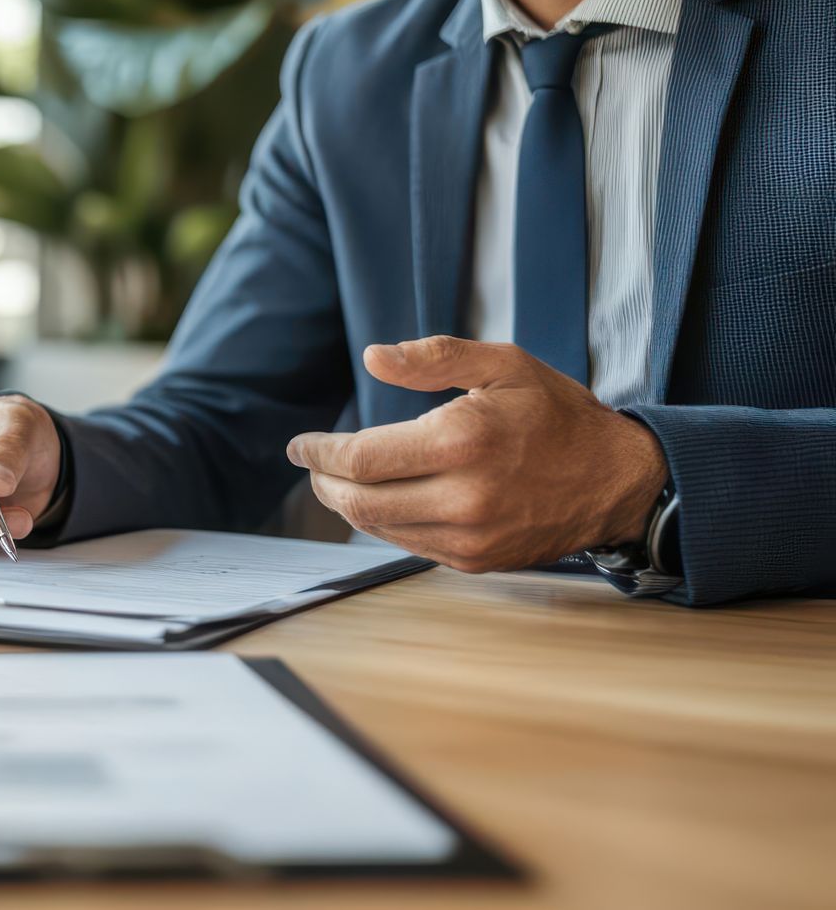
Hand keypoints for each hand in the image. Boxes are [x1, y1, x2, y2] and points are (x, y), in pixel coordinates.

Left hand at [286, 336, 668, 572]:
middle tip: (313, 465)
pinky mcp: (476, 560)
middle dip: (324, 483)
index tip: (300, 446)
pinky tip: (384, 501)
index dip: (318, 453)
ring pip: (379, 528)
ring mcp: (470, 536)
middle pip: (359, 501)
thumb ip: (434, 358)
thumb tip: (373, 358)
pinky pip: (409, 545)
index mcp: (462, 441)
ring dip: (349, 505)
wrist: (617, 479)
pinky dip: (385, 523)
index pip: (360, 460)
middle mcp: (463, 497)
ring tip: (340, 481)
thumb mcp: (503, 366)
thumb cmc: (558, 415)